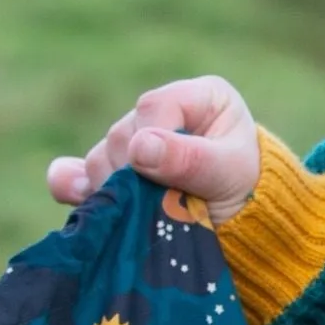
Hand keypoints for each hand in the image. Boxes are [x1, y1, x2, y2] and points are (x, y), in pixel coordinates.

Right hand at [46, 77, 261, 226]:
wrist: (246, 226)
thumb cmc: (249, 190)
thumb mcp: (229, 174)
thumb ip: (190, 160)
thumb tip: (139, 148)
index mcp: (198, 97)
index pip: (155, 105)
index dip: (150, 138)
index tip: (160, 174)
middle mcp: (162, 114)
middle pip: (122, 134)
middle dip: (136, 172)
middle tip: (160, 202)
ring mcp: (134, 143)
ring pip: (100, 158)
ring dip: (116, 189)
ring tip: (147, 211)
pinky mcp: (114, 172)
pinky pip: (76, 175)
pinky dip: (74, 189)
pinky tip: (82, 201)